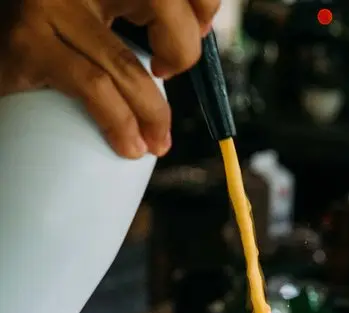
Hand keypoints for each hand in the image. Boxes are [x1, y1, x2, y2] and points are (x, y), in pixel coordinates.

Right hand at [0, 0, 219, 158]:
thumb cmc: (37, 49)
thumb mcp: (88, 22)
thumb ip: (126, 26)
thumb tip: (179, 57)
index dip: (201, 3)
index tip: (200, 32)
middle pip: (161, 0)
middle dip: (184, 48)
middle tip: (173, 75)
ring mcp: (49, 5)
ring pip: (129, 64)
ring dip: (154, 113)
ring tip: (155, 141)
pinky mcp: (29, 42)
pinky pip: (95, 88)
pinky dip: (121, 123)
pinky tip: (129, 145)